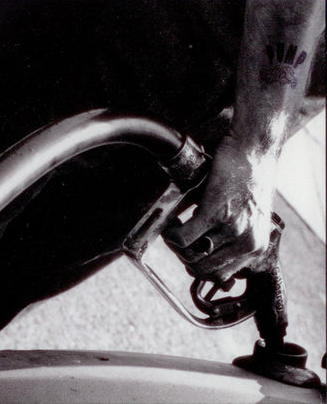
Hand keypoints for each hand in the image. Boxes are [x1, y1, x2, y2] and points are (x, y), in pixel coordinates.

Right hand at [163, 135, 277, 282]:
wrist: (254, 150)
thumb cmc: (249, 179)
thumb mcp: (248, 217)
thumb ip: (231, 238)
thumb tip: (200, 251)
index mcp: (255, 247)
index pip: (218, 276)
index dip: (197, 265)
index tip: (189, 250)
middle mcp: (247, 243)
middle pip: (201, 270)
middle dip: (183, 256)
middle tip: (177, 238)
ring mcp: (232, 229)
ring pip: (190, 256)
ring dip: (175, 244)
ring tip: (174, 228)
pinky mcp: (214, 212)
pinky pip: (182, 238)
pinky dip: (171, 233)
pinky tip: (172, 221)